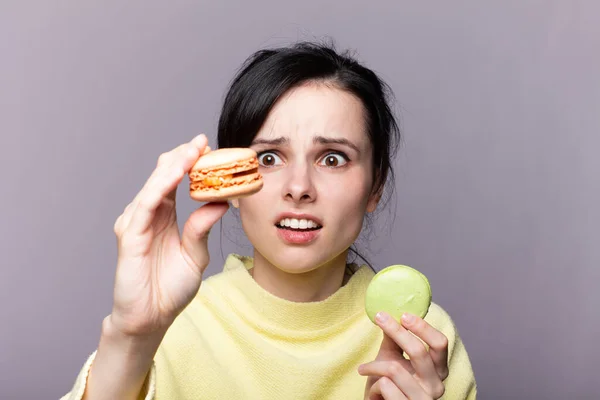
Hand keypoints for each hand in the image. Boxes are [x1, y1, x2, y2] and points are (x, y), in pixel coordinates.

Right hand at [109, 134, 228, 336]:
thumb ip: (203, 227)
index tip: (210, 148)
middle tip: (202, 141)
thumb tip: (222, 202)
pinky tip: (176, 174)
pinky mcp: (130, 235)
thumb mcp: (196, 254)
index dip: (190, 163)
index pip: (174, 181)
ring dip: (174, 166)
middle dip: (183, 157)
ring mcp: (136, 223)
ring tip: (193, 151)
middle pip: (163, 176)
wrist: (151, 318)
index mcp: (163, 216)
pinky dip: (160, 186)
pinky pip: (146, 204)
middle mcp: (148, 215)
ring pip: (155, 185)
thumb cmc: (170, 288)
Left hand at [359, 312, 448, 398]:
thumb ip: (395, 340)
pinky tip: (372, 391)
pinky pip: (386, 386)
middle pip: (419, 351)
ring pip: (395, 369)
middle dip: (398, 332)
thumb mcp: (392, 359)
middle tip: (380, 318)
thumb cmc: (388, 385)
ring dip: (375, 366)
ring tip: (365, 369)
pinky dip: (373, 384)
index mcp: (438, 370)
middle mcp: (436, 386)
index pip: (440, 343)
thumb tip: (390, 313)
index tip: (403, 315)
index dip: (423, 327)